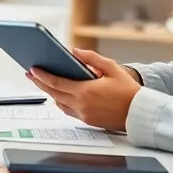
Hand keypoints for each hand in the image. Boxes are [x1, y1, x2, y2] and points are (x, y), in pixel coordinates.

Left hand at [25, 48, 140, 132]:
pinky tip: (60, 94)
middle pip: (53, 93)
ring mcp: (84, 114)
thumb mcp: (112, 68)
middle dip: (40, 83)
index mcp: (85, 91)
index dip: (42, 76)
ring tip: (44, 83)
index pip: (56, 82)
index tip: (32, 69)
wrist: (140, 113)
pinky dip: (62, 102)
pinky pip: (69, 111)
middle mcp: (81, 104)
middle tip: (31, 74)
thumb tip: (75, 52)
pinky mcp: (88, 121)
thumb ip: (92, 58)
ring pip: (59, 103)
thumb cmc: (129, 91)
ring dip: (51, 93)